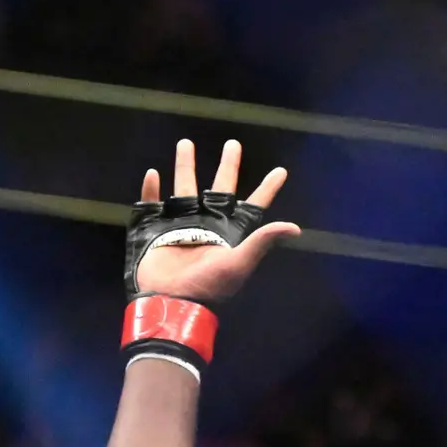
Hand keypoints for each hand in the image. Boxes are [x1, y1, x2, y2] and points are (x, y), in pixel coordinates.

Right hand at [125, 137, 298, 307]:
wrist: (170, 302)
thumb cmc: (208, 286)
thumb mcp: (239, 263)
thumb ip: (262, 241)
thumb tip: (296, 228)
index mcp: (229, 232)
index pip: (253, 205)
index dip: (267, 189)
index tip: (281, 171)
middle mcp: (207, 224)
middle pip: (219, 187)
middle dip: (227, 166)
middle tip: (233, 144)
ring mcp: (180, 225)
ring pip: (184, 188)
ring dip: (185, 166)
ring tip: (185, 143)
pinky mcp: (155, 230)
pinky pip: (151, 205)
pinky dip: (150, 190)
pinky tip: (153, 174)